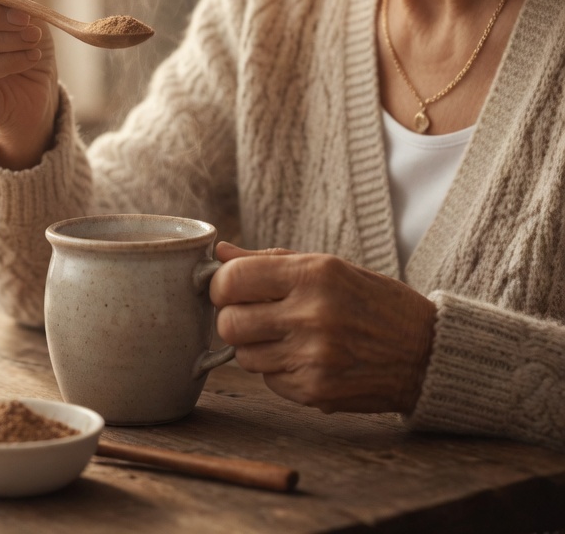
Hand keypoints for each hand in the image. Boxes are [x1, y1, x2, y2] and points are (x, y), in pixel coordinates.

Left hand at [209, 242, 435, 413]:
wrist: (425, 352)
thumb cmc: (372, 301)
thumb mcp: (327, 266)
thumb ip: (268, 260)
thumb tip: (219, 252)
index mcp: (314, 275)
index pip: (232, 280)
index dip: (221, 284)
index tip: (230, 287)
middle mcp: (312, 316)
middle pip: (229, 323)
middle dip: (232, 317)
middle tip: (252, 313)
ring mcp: (314, 358)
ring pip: (243, 355)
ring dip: (254, 346)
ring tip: (285, 334)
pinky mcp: (316, 393)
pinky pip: (268, 379)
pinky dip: (277, 369)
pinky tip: (305, 357)